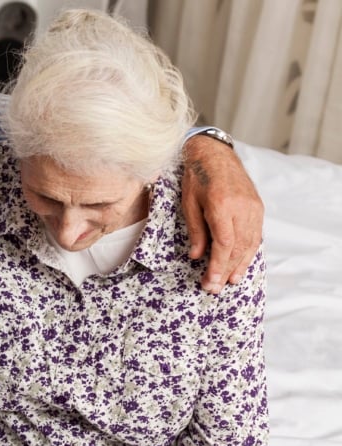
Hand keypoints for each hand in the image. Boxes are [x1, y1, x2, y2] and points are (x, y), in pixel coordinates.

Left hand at [181, 134, 263, 293]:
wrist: (215, 154)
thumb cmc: (196, 178)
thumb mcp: (189, 204)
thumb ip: (195, 230)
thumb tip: (196, 256)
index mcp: (222, 206)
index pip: (224, 244)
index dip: (217, 266)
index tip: (210, 282)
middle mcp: (242, 208)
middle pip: (238, 247)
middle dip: (226, 270)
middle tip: (215, 289)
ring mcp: (253, 207)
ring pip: (250, 243)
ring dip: (240, 264)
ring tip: (230, 281)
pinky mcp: (258, 207)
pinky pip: (256, 234)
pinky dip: (249, 251)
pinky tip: (242, 263)